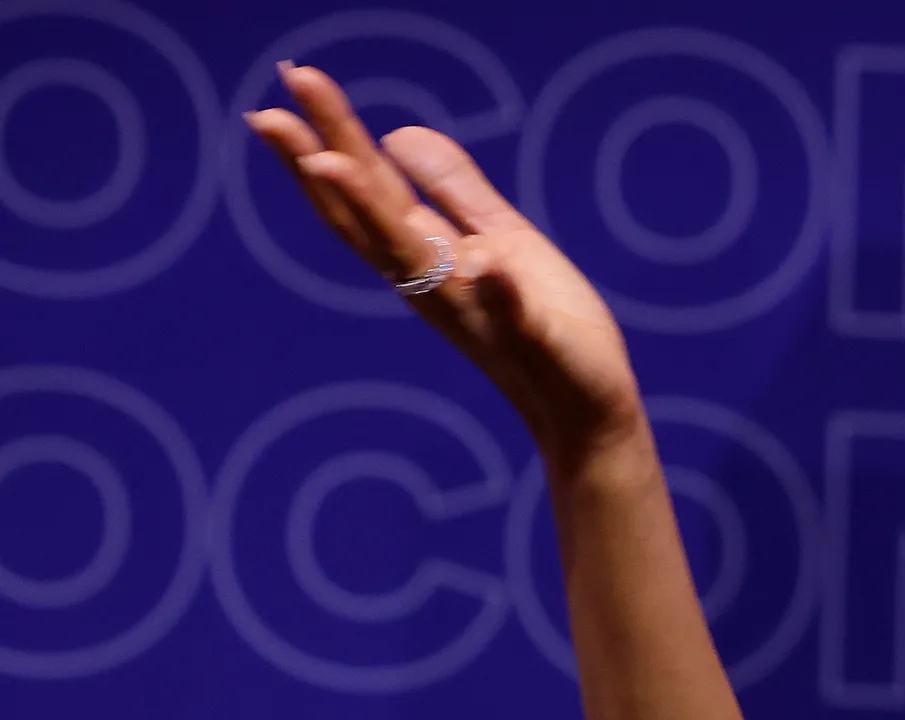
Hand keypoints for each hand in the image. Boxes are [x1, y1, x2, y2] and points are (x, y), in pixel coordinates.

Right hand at [246, 65, 642, 468]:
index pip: (368, 187)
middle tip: (268, 113)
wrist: (585, 403)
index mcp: (428, 253)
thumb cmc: (543, 320)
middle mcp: (433, 282)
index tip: (295, 79)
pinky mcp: (530, 340)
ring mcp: (476, 312)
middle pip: (366, 216)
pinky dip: (497, 290)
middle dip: (320, 163)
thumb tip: (396, 133)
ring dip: (374, 213)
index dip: (330, 134)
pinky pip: (512, 315)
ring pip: (415, 261)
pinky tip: (487, 262)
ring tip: (333, 161)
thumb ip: (453, 189)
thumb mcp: (498, 236)